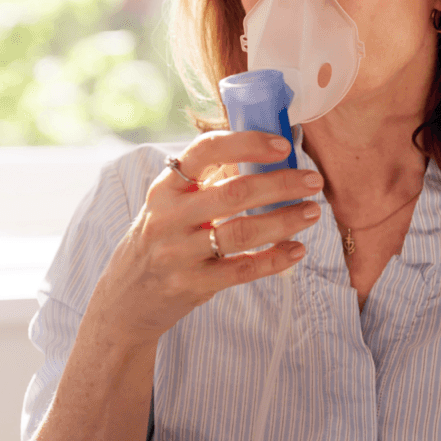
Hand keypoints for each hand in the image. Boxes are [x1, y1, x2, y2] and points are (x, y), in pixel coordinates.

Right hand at [85, 131, 321, 348]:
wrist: (127, 297)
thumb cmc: (159, 240)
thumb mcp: (169, 205)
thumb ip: (206, 181)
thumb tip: (261, 156)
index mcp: (165, 188)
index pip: (204, 151)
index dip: (246, 143)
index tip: (282, 144)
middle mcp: (168, 217)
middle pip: (234, 193)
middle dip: (281, 185)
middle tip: (313, 180)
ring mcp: (179, 253)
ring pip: (242, 233)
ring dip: (284, 220)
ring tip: (312, 212)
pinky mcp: (193, 284)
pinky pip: (243, 270)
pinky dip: (274, 259)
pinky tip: (296, 249)